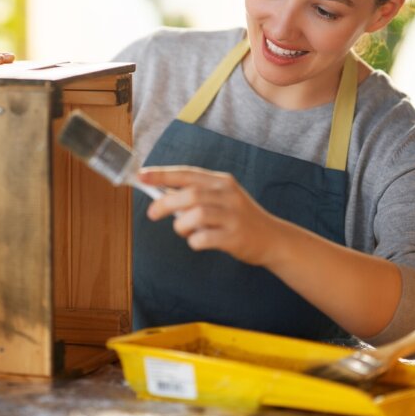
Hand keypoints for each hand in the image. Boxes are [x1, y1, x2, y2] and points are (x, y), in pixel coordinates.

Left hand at [138, 166, 278, 266]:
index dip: (162, 174)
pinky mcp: (235, 237)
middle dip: (165, 203)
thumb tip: (161, 194)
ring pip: (196, 214)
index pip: (186, 174)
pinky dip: (194, 241)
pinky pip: (205, 238)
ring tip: (184, 231)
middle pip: (190, 194)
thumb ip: (195, 195)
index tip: (141, 176)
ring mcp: (233, 215)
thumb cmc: (238, 218)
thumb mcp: (221, 198)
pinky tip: (197, 241)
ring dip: (181, 225)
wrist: (273, 239)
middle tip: (152, 213)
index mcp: (221, 181)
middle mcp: (228, 194)